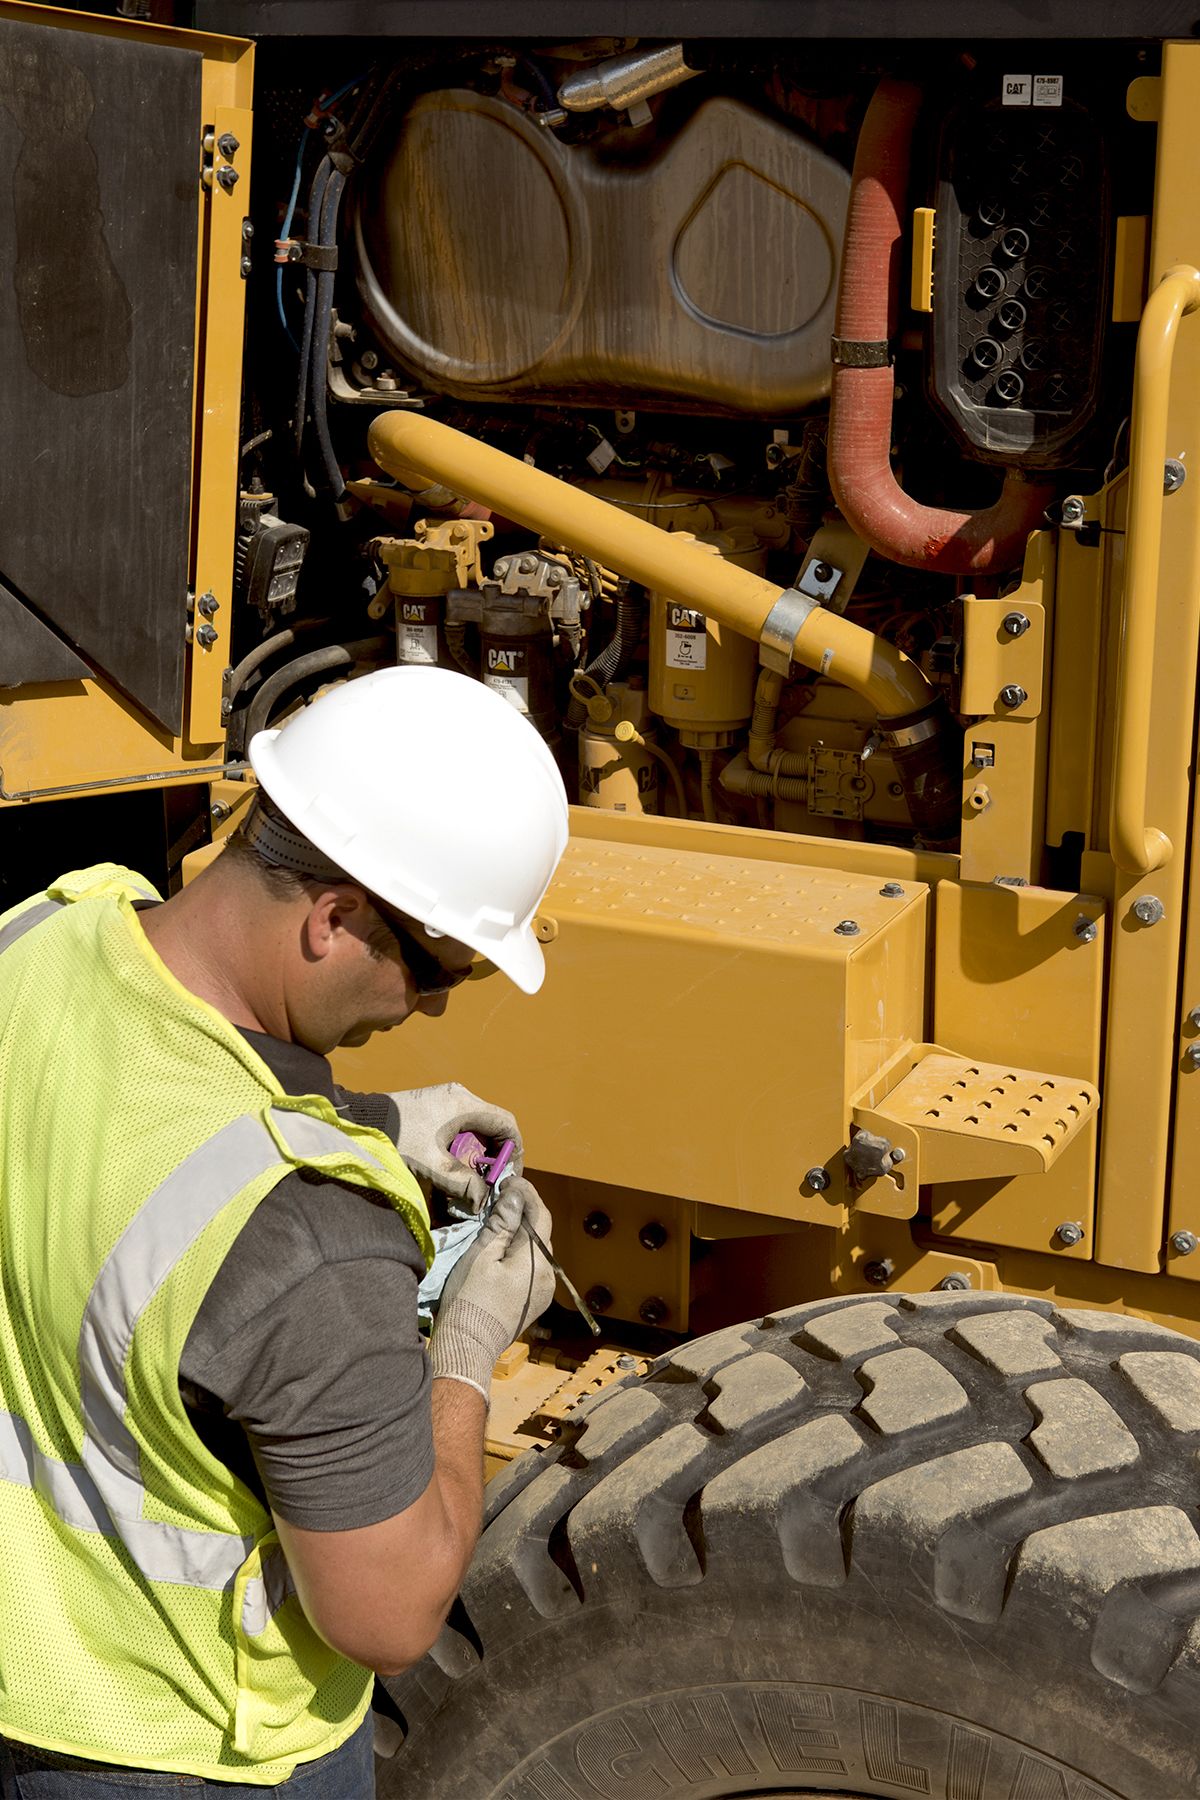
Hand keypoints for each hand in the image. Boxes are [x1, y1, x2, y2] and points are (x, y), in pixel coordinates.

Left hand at [389, 1083, 523, 1209]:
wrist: (360, 1120)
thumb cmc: (397, 1138)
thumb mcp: (431, 1165)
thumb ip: (462, 1183)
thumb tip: (483, 1200)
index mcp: (465, 1105)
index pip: (507, 1124)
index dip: (514, 1150)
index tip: (508, 1174)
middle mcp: (461, 1096)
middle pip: (493, 1125)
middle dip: (494, 1154)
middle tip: (488, 1180)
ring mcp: (447, 1097)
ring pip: (476, 1126)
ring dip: (478, 1151)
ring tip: (470, 1176)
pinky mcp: (434, 1104)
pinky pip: (461, 1124)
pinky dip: (463, 1144)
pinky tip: (451, 1163)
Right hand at [429, 1178, 555, 1400]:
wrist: (467, 1347)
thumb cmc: (470, 1299)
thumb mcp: (481, 1255)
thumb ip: (502, 1224)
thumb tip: (515, 1196)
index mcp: (538, 1262)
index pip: (541, 1215)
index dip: (527, 1193)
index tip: (510, 1180)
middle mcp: (548, 1276)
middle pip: (540, 1233)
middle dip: (524, 1211)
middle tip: (502, 1196)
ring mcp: (543, 1292)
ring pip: (535, 1250)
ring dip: (521, 1232)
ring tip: (499, 1219)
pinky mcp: (533, 1302)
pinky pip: (531, 1267)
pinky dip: (519, 1252)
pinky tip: (502, 1249)